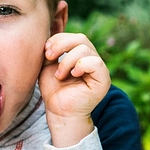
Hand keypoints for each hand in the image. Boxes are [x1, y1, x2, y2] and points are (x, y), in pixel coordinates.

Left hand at [41, 32, 110, 146]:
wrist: (59, 112)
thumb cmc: (54, 91)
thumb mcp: (48, 66)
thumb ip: (51, 51)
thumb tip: (50, 38)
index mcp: (81, 55)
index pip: (74, 37)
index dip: (58, 39)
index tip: (45, 52)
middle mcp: (92, 59)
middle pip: (81, 38)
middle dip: (61, 44)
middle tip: (49, 56)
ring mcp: (99, 69)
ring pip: (86, 49)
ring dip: (67, 60)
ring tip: (59, 75)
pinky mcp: (103, 80)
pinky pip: (95, 62)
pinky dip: (81, 65)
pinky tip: (73, 75)